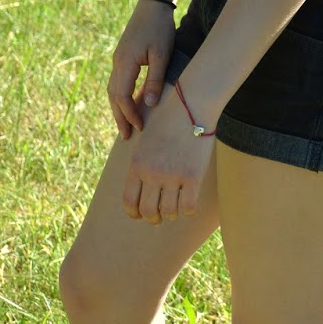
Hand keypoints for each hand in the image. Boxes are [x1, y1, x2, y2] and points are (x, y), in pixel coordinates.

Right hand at [108, 2, 175, 139]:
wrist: (153, 4)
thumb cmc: (160, 28)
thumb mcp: (162, 54)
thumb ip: (154, 79)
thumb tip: (149, 105)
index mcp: (125, 62)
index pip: (122, 96)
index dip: (129, 114)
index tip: (140, 128)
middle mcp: (117, 62)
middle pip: (112, 96)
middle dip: (119, 117)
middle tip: (126, 136)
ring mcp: (118, 59)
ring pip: (113, 89)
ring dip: (118, 108)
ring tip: (125, 124)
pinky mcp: (122, 56)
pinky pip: (117, 82)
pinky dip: (120, 96)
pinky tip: (128, 103)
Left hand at [122, 82, 213, 223]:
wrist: (191, 105)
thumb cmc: (168, 120)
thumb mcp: (145, 140)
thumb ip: (140, 163)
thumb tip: (138, 187)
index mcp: (136, 165)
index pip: (129, 202)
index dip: (135, 214)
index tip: (141, 215)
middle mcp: (152, 173)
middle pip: (148, 212)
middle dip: (153, 219)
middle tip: (160, 217)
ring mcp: (172, 176)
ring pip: (169, 212)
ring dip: (172, 214)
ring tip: (175, 209)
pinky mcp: (193, 176)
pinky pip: (188, 206)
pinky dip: (187, 210)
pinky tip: (189, 202)